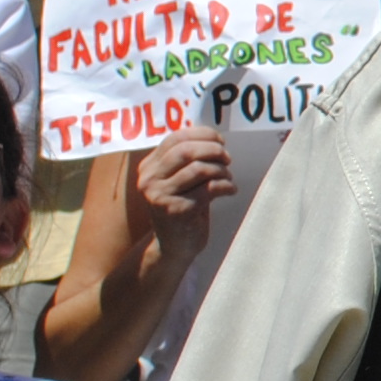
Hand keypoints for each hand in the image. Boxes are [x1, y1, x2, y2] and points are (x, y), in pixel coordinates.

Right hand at [130, 127, 236, 279]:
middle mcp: (149, 180)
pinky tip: (231, 190)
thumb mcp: (178, 180)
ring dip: (221, 170)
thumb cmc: (183, 206)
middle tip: (227, 158)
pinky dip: (226, 185)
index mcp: (149, 167)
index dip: (202, 135)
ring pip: (199, 169)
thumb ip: (187, 159)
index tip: (220, 140)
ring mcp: (161, 196)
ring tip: (228, 177)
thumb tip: (215, 137)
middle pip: (186, 151)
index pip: (175, 138)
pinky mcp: (177, 211)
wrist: (174, 246)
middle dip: (213, 150)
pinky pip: (209, 189)